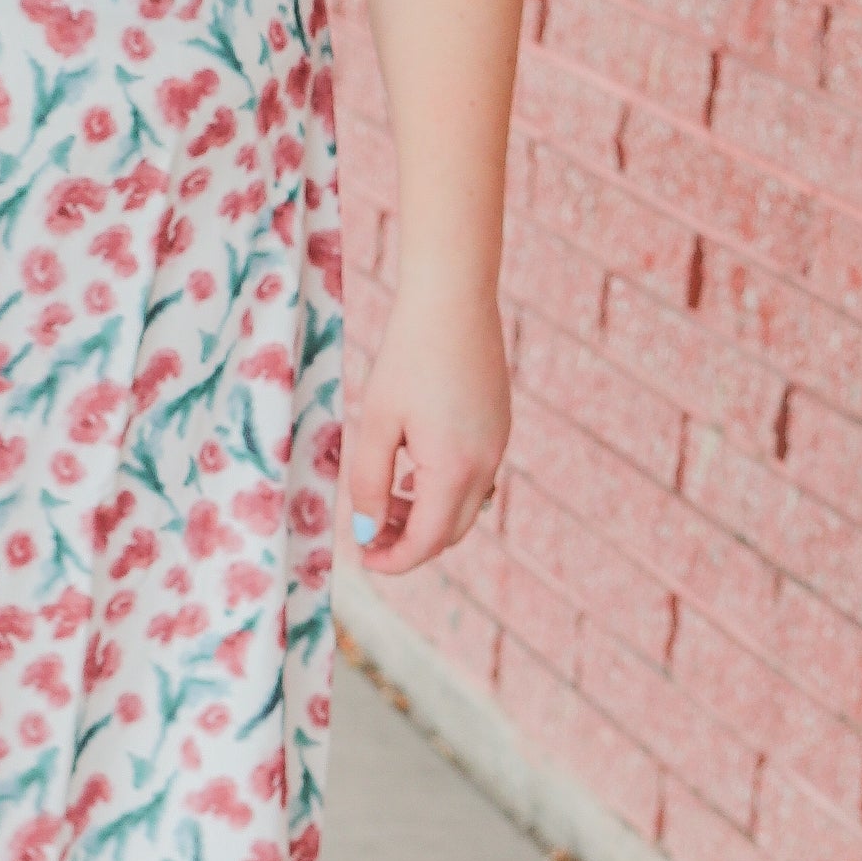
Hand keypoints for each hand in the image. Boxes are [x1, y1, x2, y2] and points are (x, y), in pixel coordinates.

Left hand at [340, 285, 509, 578]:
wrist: (453, 300)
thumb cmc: (408, 356)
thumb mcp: (377, 421)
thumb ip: (368, 481)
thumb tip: (365, 530)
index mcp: (455, 470)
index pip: (428, 541)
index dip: (393, 559)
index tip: (362, 558)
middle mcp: (486, 465)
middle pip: (451, 532)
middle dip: (409, 542)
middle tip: (369, 531)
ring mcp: (498, 445)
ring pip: (466, 507)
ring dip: (427, 515)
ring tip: (386, 497)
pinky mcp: (499, 426)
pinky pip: (475, 478)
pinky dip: (445, 489)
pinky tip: (414, 468)